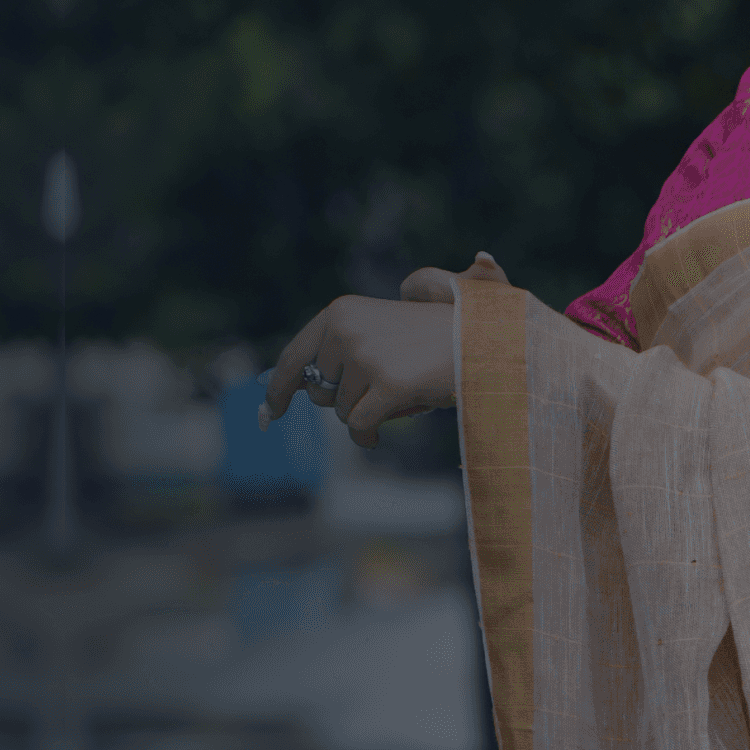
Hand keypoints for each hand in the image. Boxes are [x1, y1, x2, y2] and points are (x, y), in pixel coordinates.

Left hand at [259, 265, 464, 447]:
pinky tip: (384, 430)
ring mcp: (367, 357)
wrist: (479, 337)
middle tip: (381, 384)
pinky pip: (360, 427)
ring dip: (367, 413)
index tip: (270, 412)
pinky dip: (369, 436)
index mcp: (340, 313)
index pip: (294, 357)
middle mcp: (346, 331)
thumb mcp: (376, 331)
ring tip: (399, 391)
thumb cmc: (427, 339)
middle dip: (345, 401)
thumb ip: (339, 353)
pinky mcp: (389, 384)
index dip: (278, 389)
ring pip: (343, 413)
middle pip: (320, 393)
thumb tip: (301, 391)